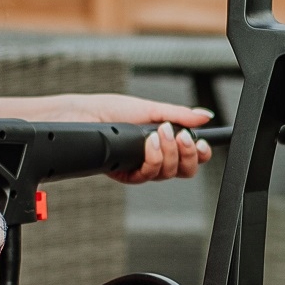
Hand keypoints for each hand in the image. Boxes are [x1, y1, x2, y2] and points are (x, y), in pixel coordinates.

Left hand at [0, 93, 212, 182]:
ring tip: (161, 132)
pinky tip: (149, 143)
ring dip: (169, 152)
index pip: (188, 155)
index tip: (203, 142)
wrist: (80, 116)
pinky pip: (147, 176)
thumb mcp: (148, 108)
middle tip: (182, 137)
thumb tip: (204, 116)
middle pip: (184, 170)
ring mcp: (139, 168)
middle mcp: (153, 158)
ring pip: (168, 174)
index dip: (200, 153)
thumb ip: (178, 114)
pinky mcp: (125, 175)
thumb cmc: (107, 109)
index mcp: (161, 142)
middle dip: (188, 154)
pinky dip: (152, 159)